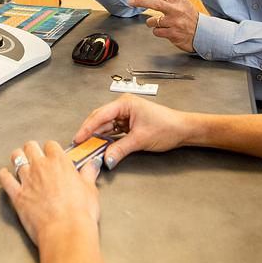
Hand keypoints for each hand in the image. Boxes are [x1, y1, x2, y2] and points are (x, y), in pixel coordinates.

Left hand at [0, 141, 101, 246]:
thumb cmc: (80, 212)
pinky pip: (4, 179)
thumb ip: (88, 174)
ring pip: (16, 158)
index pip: (51, 145)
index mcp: (59, 162)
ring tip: (20, 162)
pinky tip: (6, 174)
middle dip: (32, 150)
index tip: (52, 155)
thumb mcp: (90, 189)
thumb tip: (92, 165)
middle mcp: (40, 166)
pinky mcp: (17, 195)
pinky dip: (4, 175)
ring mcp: (27, 179)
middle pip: (30, 147)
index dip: (51, 149)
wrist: (66, 230)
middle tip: (35, 156)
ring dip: (18, 159)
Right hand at [74, 96, 191, 169]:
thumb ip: (120, 150)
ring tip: (88, 148)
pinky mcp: (129, 124)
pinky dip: (107, 139)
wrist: (183, 130)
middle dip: (89, 132)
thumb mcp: (140, 140)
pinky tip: (101, 147)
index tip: (78, 139)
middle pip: (100, 119)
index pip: (100, 115)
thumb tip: (106, 159)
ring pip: (106, 126)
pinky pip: (113, 131)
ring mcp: (126, 115)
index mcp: (125, 103)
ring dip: (98, 137)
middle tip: (79, 145)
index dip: (87, 128)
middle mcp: (123, 107)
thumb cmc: (167, 127)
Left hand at [127, 0, 198, 52]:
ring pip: (153, 20)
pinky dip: (157, 31)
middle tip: (129, 0)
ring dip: (151, 22)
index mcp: (179, 1)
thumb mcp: (181, 5)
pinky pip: (156, 31)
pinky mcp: (173, 34)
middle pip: (156, 3)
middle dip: (141, 1)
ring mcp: (175, 22)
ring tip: (159, 23)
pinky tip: (165, 31)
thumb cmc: (189, 17)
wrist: (203, 34)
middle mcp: (177, 10)